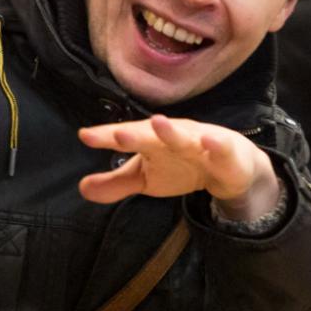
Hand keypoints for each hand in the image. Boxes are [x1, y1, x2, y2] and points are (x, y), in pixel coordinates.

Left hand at [77, 115, 281, 219]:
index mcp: (150, 141)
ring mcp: (199, 142)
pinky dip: (216, 143)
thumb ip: (115, 184)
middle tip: (117, 134)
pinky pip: (221, 147)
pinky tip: (208, 139)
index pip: (125, 138)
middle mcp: (172, 136)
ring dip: (172, 131)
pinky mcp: (225, 152)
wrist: (229, 167)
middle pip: (151, 134)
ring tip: (158, 122)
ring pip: (184, 137)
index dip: (106, 137)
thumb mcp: (146, 179)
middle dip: (136, 134)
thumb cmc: (181, 165)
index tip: (85, 136)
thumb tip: (82, 188)